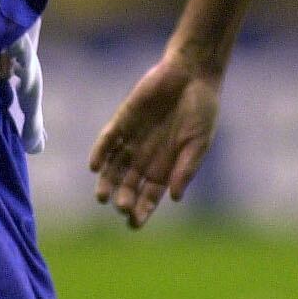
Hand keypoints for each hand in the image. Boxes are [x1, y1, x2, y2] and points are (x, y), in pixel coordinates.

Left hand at [89, 50, 220, 228]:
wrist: (193, 74)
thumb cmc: (202, 109)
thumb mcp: (199, 143)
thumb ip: (186, 169)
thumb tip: (173, 198)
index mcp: (166, 166)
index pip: (150, 195)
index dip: (142, 210)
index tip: (134, 224)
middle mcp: (146, 155)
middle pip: (129, 184)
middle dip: (124, 198)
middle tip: (121, 206)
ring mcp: (133, 138)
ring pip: (114, 166)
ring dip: (107, 181)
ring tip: (102, 196)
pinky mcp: (124, 119)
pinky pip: (108, 139)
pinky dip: (100, 152)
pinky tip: (95, 167)